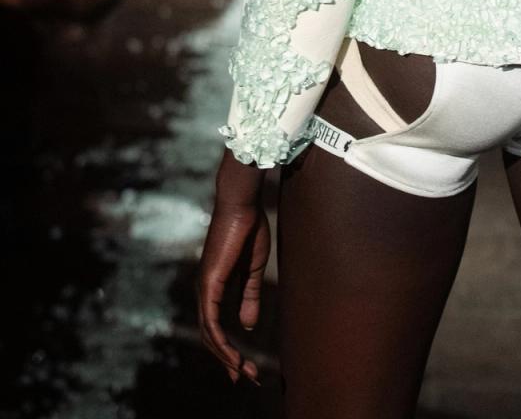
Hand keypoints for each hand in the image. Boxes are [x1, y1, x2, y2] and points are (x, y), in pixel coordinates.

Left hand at [197, 155, 269, 385]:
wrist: (243, 205)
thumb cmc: (248, 230)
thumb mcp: (252, 270)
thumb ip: (248, 296)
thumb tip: (247, 326)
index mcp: (215, 286)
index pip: (217, 326)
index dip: (229, 349)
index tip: (245, 367)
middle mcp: (205, 290)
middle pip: (211, 336)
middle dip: (229, 359)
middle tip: (247, 378)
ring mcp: (204, 288)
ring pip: (209, 334)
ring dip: (226, 356)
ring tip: (243, 372)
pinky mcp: (209, 284)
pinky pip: (210, 321)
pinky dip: (221, 341)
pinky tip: (232, 355)